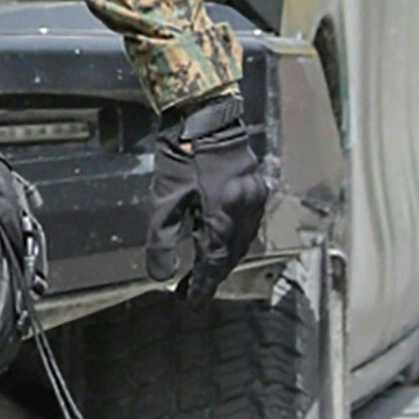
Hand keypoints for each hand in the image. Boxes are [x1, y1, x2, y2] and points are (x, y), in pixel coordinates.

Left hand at [145, 88, 274, 296]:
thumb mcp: (164, 199)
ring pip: (241, 243)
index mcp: (223, 212)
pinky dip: (232, 241)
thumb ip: (161, 241)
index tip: (190, 303)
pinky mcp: (257, 189)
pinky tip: (217, 244)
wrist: (205, 115)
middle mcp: (246, 209)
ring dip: (222, 260)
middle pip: (230, 256)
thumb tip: (161, 276)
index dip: (203, 287)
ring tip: (201, 272)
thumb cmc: (181, 152)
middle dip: (211, 276)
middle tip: (189, 291)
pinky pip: (247, 226)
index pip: (214, 262)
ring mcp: (255, 198)